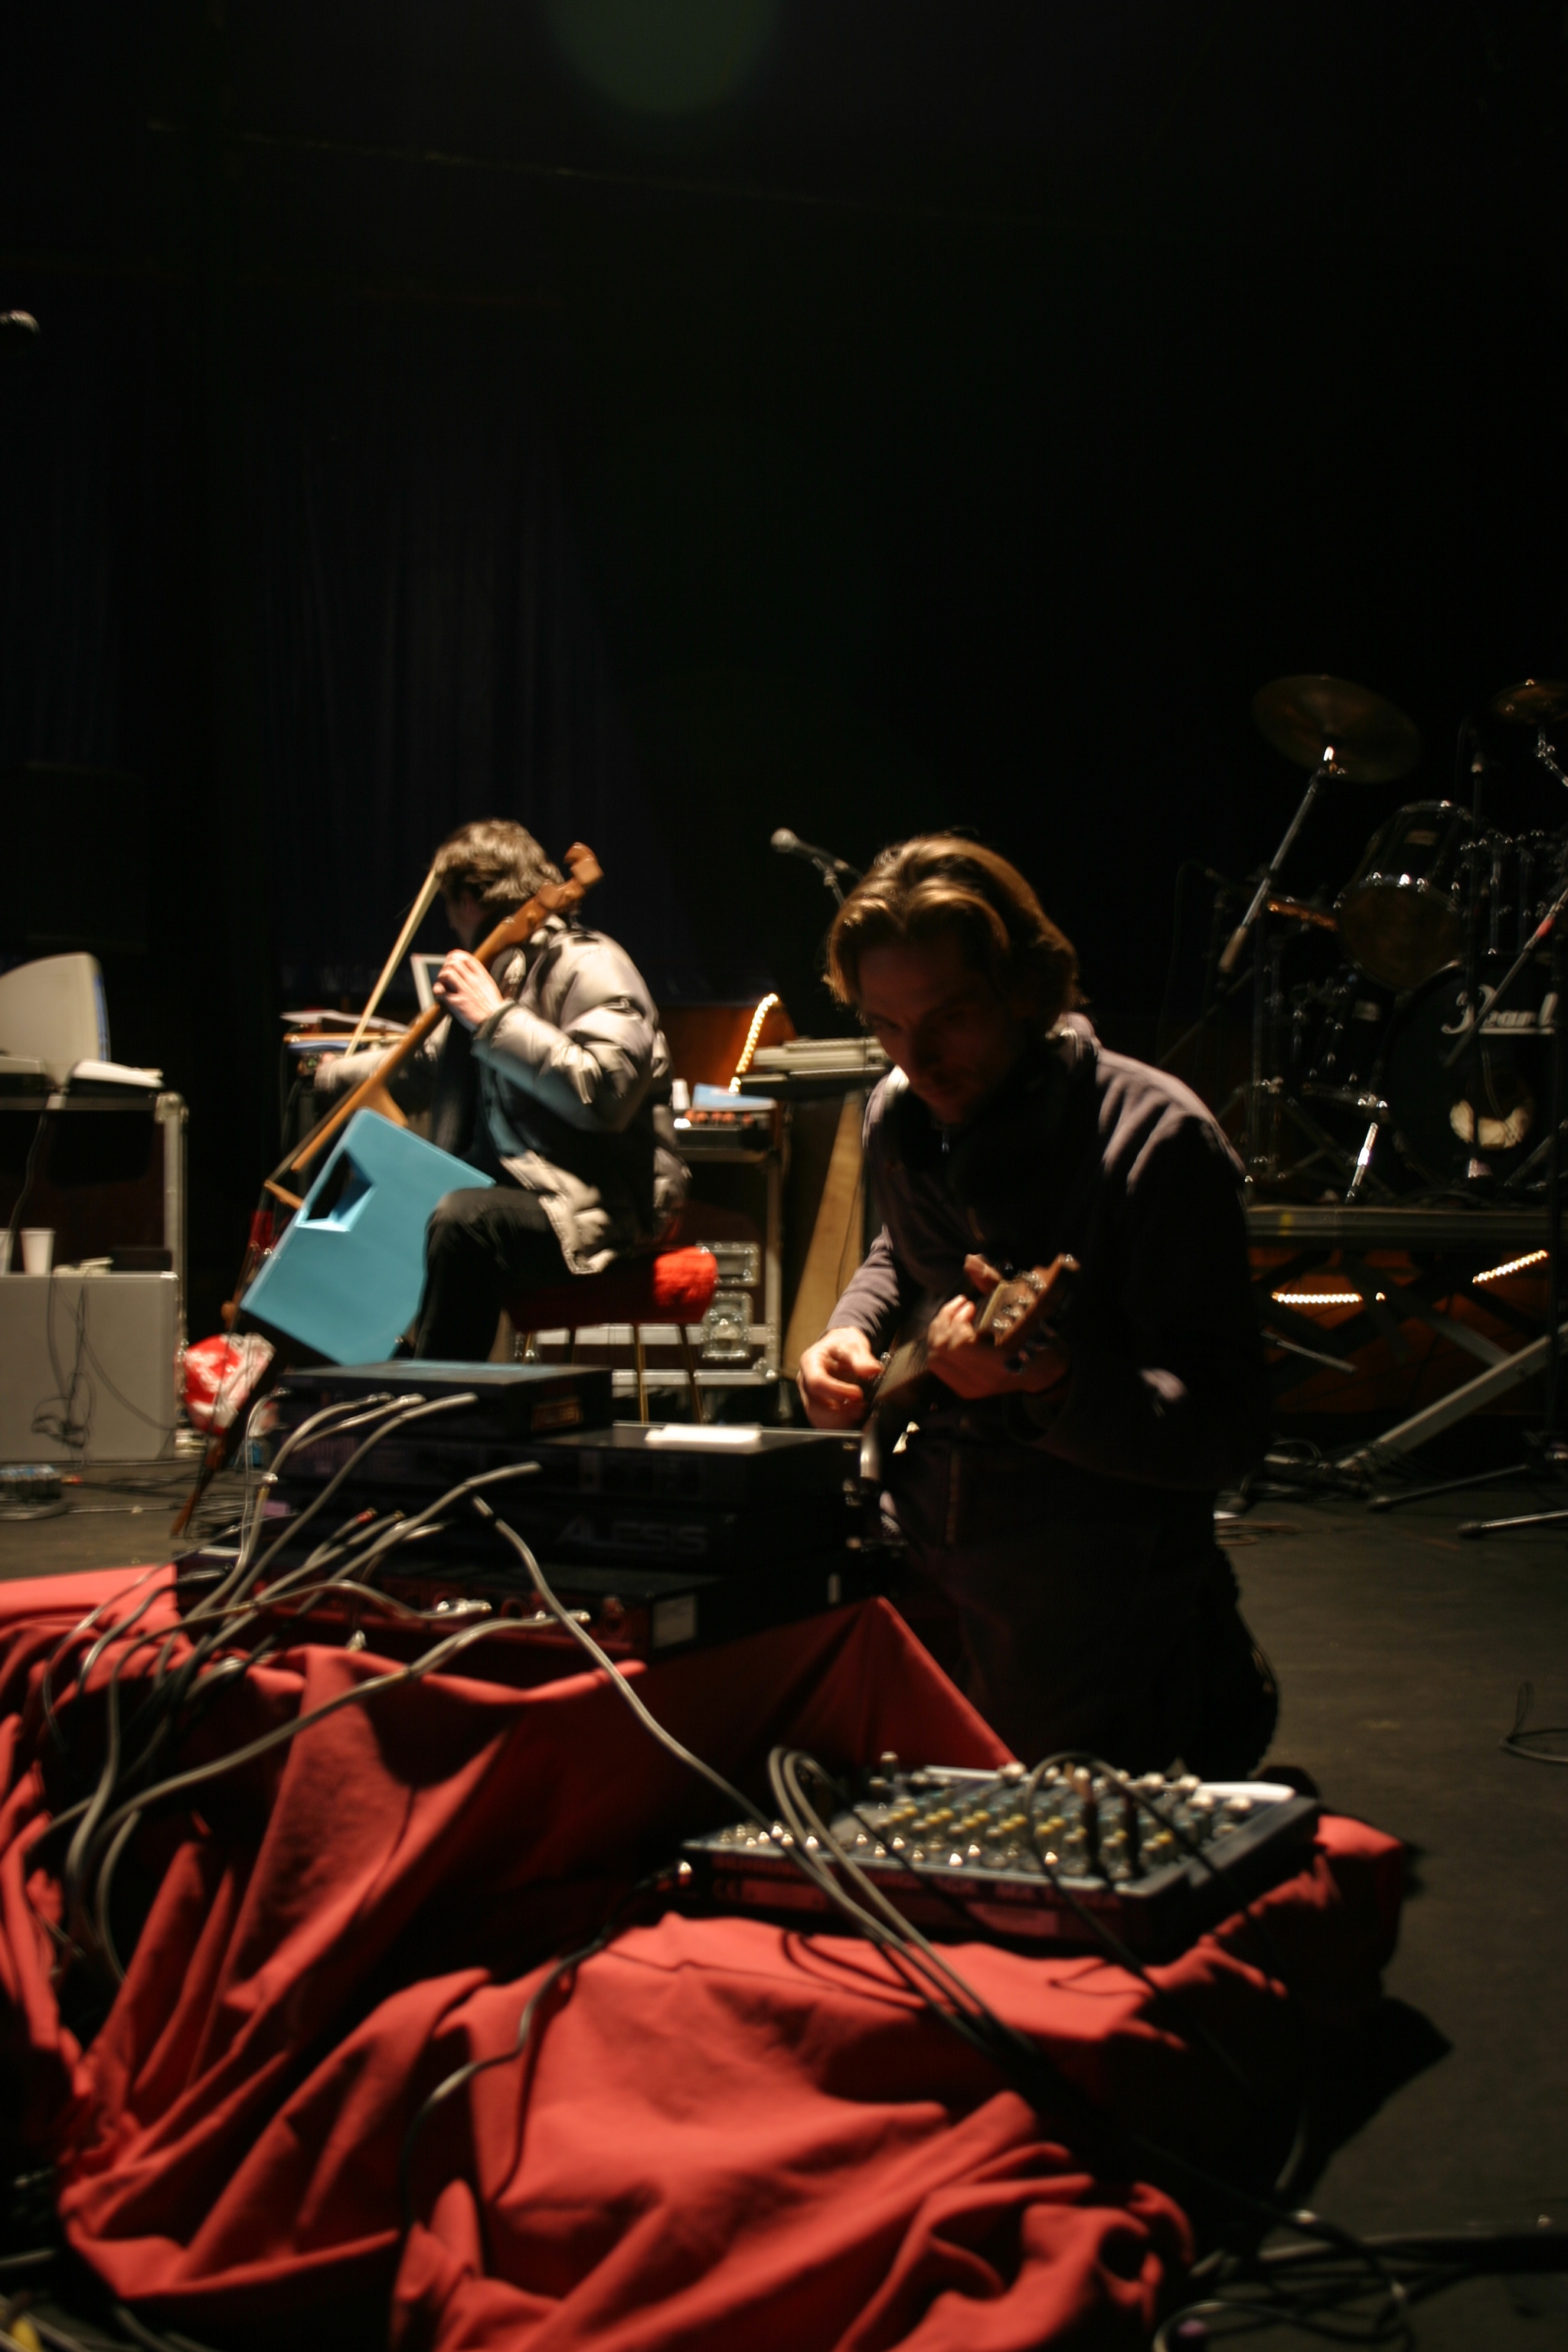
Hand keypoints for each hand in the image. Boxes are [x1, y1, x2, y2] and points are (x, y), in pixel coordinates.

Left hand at [434, 949, 504, 1032]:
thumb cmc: (494, 1009)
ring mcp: (464, 990)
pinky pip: (441, 990)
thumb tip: (470, 975)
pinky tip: (439, 993)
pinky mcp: (456, 1002)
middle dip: (446, 965)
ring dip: (441, 976)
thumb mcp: (491, 989)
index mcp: (482, 976)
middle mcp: (472, 981)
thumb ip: (480, 980)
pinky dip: (437, 989)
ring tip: (442, 983)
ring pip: (447, 972)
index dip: (455, 957)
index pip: (466, 957)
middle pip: (454, 962)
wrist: (496, 1023)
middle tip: (445, 973)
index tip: (451, 961)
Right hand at [797, 1326, 882, 1428]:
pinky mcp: (816, 1406)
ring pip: (818, 1417)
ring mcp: (808, 1396)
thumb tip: (873, 1370)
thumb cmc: (842, 1345)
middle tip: (861, 1406)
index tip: (858, 1394)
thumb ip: (862, 1359)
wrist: (839, 1347)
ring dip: (840, 1420)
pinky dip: (839, 1423)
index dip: (837, 1391)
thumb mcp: (854, 1345)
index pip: (817, 1382)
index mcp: (809, 1363)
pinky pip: (822, 1422)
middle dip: (840, 1410)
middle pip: (815, 1405)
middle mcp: (804, 1381)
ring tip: (859, 1410)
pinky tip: (853, 1415)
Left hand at [925, 1293, 1068, 1400]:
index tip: (971, 1305)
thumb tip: (969, 1261)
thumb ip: (991, 1281)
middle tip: (961, 1307)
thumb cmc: (1035, 1330)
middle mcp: (984, 1380)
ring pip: (935, 1359)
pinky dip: (939, 1346)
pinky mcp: (966, 1390)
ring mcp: (973, 1388)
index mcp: (1001, 1362)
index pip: (960, 1345)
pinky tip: (952, 1332)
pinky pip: (939, 1367)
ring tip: (954, 1316)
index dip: (958, 1322)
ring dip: (939, 1332)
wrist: (1045, 1367)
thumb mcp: (1019, 1302)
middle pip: (942, 1350)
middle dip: (945, 1322)